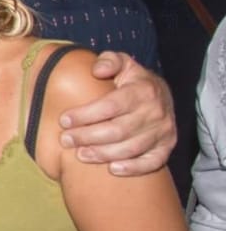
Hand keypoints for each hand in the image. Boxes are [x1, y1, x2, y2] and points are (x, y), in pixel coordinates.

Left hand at [59, 52, 174, 175]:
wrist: (161, 95)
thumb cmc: (132, 81)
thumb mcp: (122, 64)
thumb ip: (109, 61)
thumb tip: (97, 70)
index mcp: (143, 90)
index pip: (110, 106)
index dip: (85, 115)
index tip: (64, 120)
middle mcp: (155, 112)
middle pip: (117, 130)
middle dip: (87, 137)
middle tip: (66, 140)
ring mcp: (163, 131)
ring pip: (130, 148)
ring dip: (103, 154)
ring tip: (80, 155)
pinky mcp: (166, 146)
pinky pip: (152, 162)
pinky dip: (133, 168)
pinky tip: (112, 169)